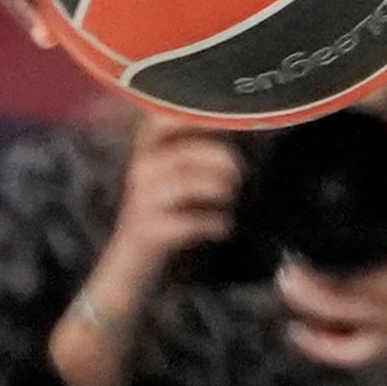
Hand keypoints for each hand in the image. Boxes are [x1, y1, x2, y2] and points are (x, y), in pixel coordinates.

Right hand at [97, 122, 244, 303]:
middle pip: (180, 149)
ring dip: (216, 188)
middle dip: (216, 157)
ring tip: (231, 197)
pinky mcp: (149, 232)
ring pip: (183, 182)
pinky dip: (212, 222)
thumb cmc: (168, 218)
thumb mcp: (180, 181)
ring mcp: (142, 202)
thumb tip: (254, 130)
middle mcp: (141, 170)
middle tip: (238, 173)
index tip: (233, 122)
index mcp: (149, 152)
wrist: (132, 269)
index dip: (198, 116)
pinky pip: (186, 222)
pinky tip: (223, 227)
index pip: (162, 117)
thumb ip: (204, 154)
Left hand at [276, 215, 386, 371]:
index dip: (315, 233)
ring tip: (292, 282)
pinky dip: (317, 344)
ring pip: (328, 310)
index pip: (345, 242)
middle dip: (300, 268)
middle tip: (294, 259)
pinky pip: (345, 352)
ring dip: (301, 295)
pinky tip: (297, 330)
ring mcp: (384, 318)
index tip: (307, 225)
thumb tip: (362, 179)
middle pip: (327, 275)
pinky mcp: (384, 343)